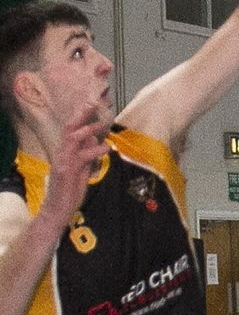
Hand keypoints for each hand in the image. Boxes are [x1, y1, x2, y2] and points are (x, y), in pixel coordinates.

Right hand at [42, 106, 109, 222]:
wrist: (58, 210)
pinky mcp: (66, 172)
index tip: (93, 104)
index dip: (81, 116)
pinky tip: (105, 149)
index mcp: (65, 152)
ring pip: (72, 138)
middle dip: (81, 115)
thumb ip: (87, 154)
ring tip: (102, 125)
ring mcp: (63, 162)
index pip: (71, 130)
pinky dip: (94, 150)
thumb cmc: (70, 190)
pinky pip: (81, 156)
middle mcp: (61, 153)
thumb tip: (96, 139)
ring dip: (88, 130)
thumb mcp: (82, 169)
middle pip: (69, 128)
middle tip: (95, 104)